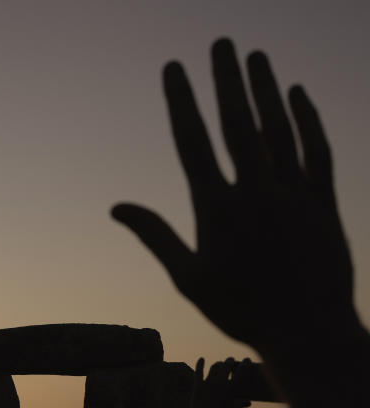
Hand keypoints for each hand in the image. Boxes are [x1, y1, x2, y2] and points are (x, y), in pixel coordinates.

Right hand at [112, 39, 359, 356]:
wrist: (308, 332)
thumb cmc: (240, 310)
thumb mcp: (188, 278)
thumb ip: (155, 235)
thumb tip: (117, 207)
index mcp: (217, 210)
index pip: (194, 141)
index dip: (182, 100)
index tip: (173, 67)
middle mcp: (256, 193)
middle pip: (238, 123)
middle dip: (226, 79)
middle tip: (219, 42)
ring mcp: (294, 194)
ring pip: (279, 129)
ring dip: (265, 89)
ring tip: (254, 55)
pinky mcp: (324, 202)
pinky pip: (316, 150)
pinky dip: (307, 119)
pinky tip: (296, 94)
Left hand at [188, 357, 250, 407]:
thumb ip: (241, 404)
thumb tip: (249, 403)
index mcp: (231, 388)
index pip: (241, 372)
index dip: (245, 364)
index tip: (246, 360)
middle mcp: (221, 383)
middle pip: (227, 366)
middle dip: (230, 361)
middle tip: (231, 360)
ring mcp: (209, 383)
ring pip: (214, 367)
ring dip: (218, 364)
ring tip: (220, 364)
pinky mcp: (198, 385)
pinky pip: (199, 371)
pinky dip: (200, 364)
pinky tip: (201, 359)